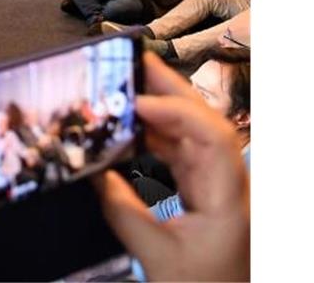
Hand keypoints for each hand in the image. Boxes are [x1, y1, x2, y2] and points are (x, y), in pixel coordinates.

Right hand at [93, 53, 248, 281]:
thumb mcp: (157, 258)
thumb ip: (122, 212)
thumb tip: (91, 173)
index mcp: (228, 199)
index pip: (212, 137)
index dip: (176, 111)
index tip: (136, 103)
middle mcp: (229, 185)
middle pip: (206, 122)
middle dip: (171, 89)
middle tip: (134, 62)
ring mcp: (219, 187)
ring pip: (194, 133)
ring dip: (162, 108)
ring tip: (127, 87)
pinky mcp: (205, 194)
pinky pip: (183, 152)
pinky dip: (158, 135)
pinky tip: (133, 127)